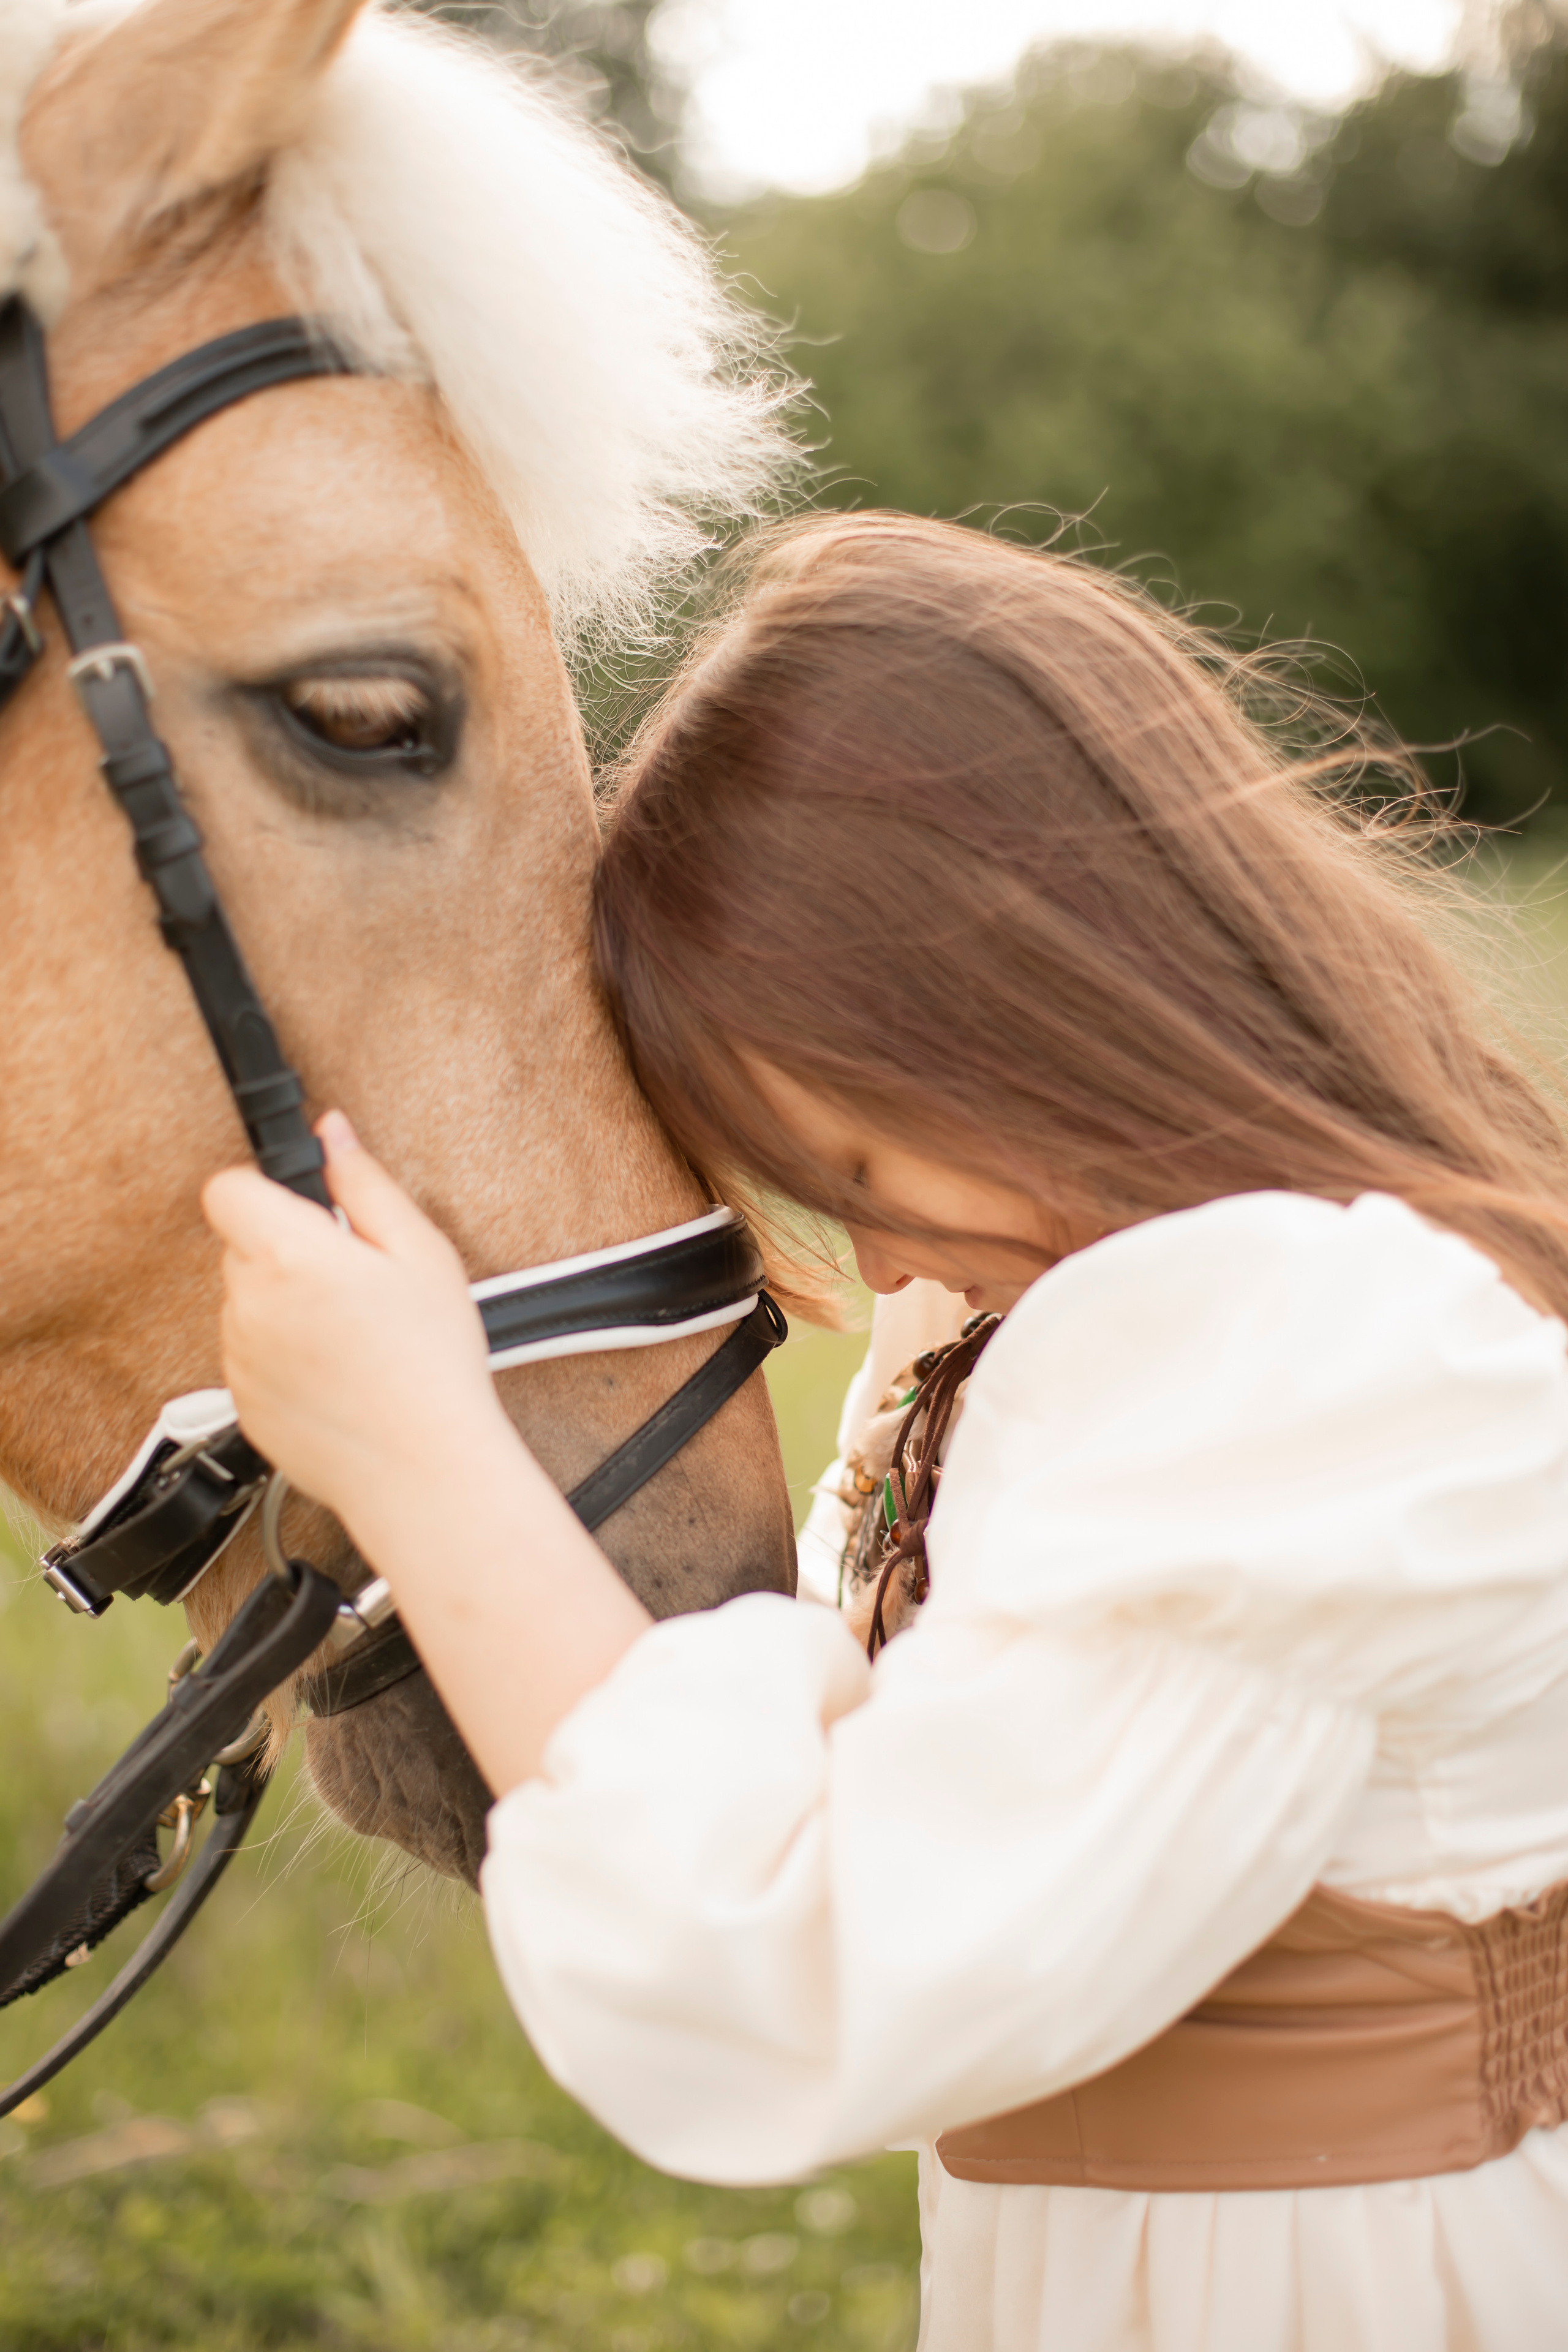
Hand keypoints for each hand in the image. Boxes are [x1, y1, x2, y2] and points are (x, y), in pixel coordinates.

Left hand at [203, 1112, 502, 1526]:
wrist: (422, 1469)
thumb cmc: (431, 1365)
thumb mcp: (421, 1252)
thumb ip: (365, 1182)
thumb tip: (332, 1133)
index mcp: (288, 1256)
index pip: (227, 1188)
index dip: (265, 1187)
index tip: (304, 1205)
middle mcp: (248, 1304)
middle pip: (242, 1245)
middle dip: (288, 1248)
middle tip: (354, 1279)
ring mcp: (238, 1357)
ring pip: (247, 1301)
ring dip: (285, 1303)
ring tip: (353, 1333)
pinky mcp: (242, 1401)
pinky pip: (252, 1354)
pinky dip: (284, 1354)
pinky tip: (339, 1371)